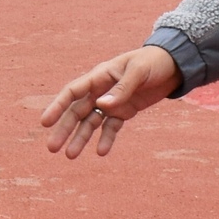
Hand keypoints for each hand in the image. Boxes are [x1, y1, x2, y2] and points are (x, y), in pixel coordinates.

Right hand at [40, 46, 180, 158]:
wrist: (173, 65)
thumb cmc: (152, 62)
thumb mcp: (139, 71)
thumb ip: (121, 89)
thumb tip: (101, 105)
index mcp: (100, 76)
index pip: (72, 92)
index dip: (57, 106)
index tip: (45, 122)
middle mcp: (101, 91)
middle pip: (77, 112)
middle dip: (64, 130)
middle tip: (52, 148)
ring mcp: (111, 102)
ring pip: (90, 123)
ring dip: (80, 139)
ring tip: (70, 156)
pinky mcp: (124, 111)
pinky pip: (111, 128)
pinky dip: (106, 139)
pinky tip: (100, 152)